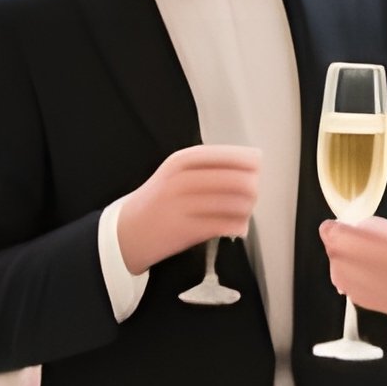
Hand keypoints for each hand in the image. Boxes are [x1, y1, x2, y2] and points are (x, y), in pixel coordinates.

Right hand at [118, 145, 261, 276]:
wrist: (129, 230)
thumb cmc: (159, 200)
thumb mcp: (173, 174)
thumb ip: (204, 167)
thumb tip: (248, 164)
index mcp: (178, 162)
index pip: (219, 155)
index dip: (243, 158)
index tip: (258, 162)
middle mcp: (180, 180)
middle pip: (231, 179)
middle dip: (250, 185)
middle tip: (254, 191)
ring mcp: (183, 206)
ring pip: (232, 203)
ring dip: (247, 208)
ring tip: (246, 211)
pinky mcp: (187, 230)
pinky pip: (224, 225)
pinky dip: (238, 226)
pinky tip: (239, 226)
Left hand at [322, 217, 386, 326]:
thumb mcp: (378, 225)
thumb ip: (354, 228)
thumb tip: (345, 234)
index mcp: (338, 241)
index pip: (327, 229)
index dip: (340, 228)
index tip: (353, 232)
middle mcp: (335, 264)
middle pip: (334, 250)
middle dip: (347, 248)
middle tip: (373, 250)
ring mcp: (346, 286)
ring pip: (342, 269)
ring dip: (352, 266)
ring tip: (380, 267)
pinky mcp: (358, 301)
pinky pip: (354, 285)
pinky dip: (363, 282)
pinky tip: (382, 282)